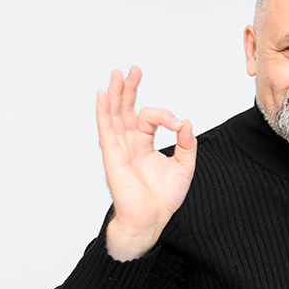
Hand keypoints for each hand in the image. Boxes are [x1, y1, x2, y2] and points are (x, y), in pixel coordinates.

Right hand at [96, 66, 196, 259]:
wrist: (151, 218)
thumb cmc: (164, 198)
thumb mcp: (184, 166)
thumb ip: (186, 144)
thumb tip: (185, 121)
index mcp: (144, 144)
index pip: (150, 118)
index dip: (164, 115)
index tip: (177, 124)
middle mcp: (130, 143)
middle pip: (125, 109)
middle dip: (129, 89)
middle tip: (133, 70)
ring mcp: (119, 148)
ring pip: (114, 115)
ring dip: (114, 94)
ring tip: (117, 74)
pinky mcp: (113, 155)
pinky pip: (106, 129)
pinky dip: (103, 111)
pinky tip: (101, 96)